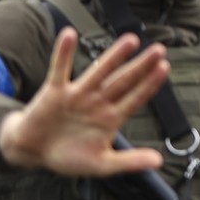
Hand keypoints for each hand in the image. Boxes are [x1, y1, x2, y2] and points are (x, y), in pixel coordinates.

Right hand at [0, 27, 169, 175]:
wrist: (34, 152)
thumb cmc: (69, 157)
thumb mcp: (102, 164)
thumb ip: (129, 161)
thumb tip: (159, 162)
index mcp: (111, 118)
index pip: (135, 98)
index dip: (149, 84)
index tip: (165, 68)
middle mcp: (97, 102)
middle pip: (123, 81)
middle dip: (141, 66)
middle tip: (159, 49)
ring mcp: (77, 95)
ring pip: (99, 72)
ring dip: (114, 56)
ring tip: (130, 40)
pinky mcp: (54, 91)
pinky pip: (59, 69)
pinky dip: (63, 54)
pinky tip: (69, 35)